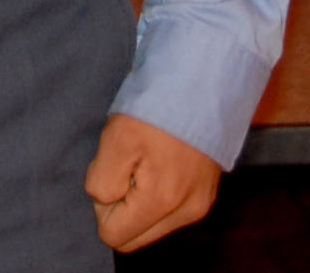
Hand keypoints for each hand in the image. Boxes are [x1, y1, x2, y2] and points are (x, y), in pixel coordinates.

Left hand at [85, 114, 219, 251]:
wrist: (206, 72)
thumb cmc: (160, 102)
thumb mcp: (116, 138)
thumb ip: (102, 183)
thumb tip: (106, 200)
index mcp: (163, 202)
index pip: (112, 234)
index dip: (103, 202)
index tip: (116, 165)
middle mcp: (188, 211)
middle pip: (133, 235)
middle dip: (121, 204)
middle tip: (129, 161)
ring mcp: (201, 201)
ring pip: (150, 223)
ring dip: (140, 197)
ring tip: (148, 155)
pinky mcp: (207, 190)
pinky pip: (169, 209)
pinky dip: (158, 190)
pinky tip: (163, 158)